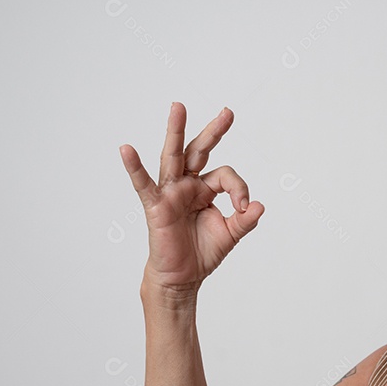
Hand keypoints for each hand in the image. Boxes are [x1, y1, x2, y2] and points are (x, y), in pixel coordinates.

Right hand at [120, 103, 264, 295]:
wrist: (183, 278)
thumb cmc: (202, 253)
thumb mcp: (230, 234)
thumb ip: (245, 219)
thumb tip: (260, 206)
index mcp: (205, 188)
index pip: (226, 175)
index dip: (239, 189)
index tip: (244, 207)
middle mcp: (187, 185)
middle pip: (199, 151)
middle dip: (214, 131)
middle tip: (228, 112)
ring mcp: (170, 192)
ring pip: (173, 156)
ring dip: (175, 131)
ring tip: (178, 107)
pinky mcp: (156, 206)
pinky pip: (144, 184)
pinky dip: (134, 167)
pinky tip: (126, 149)